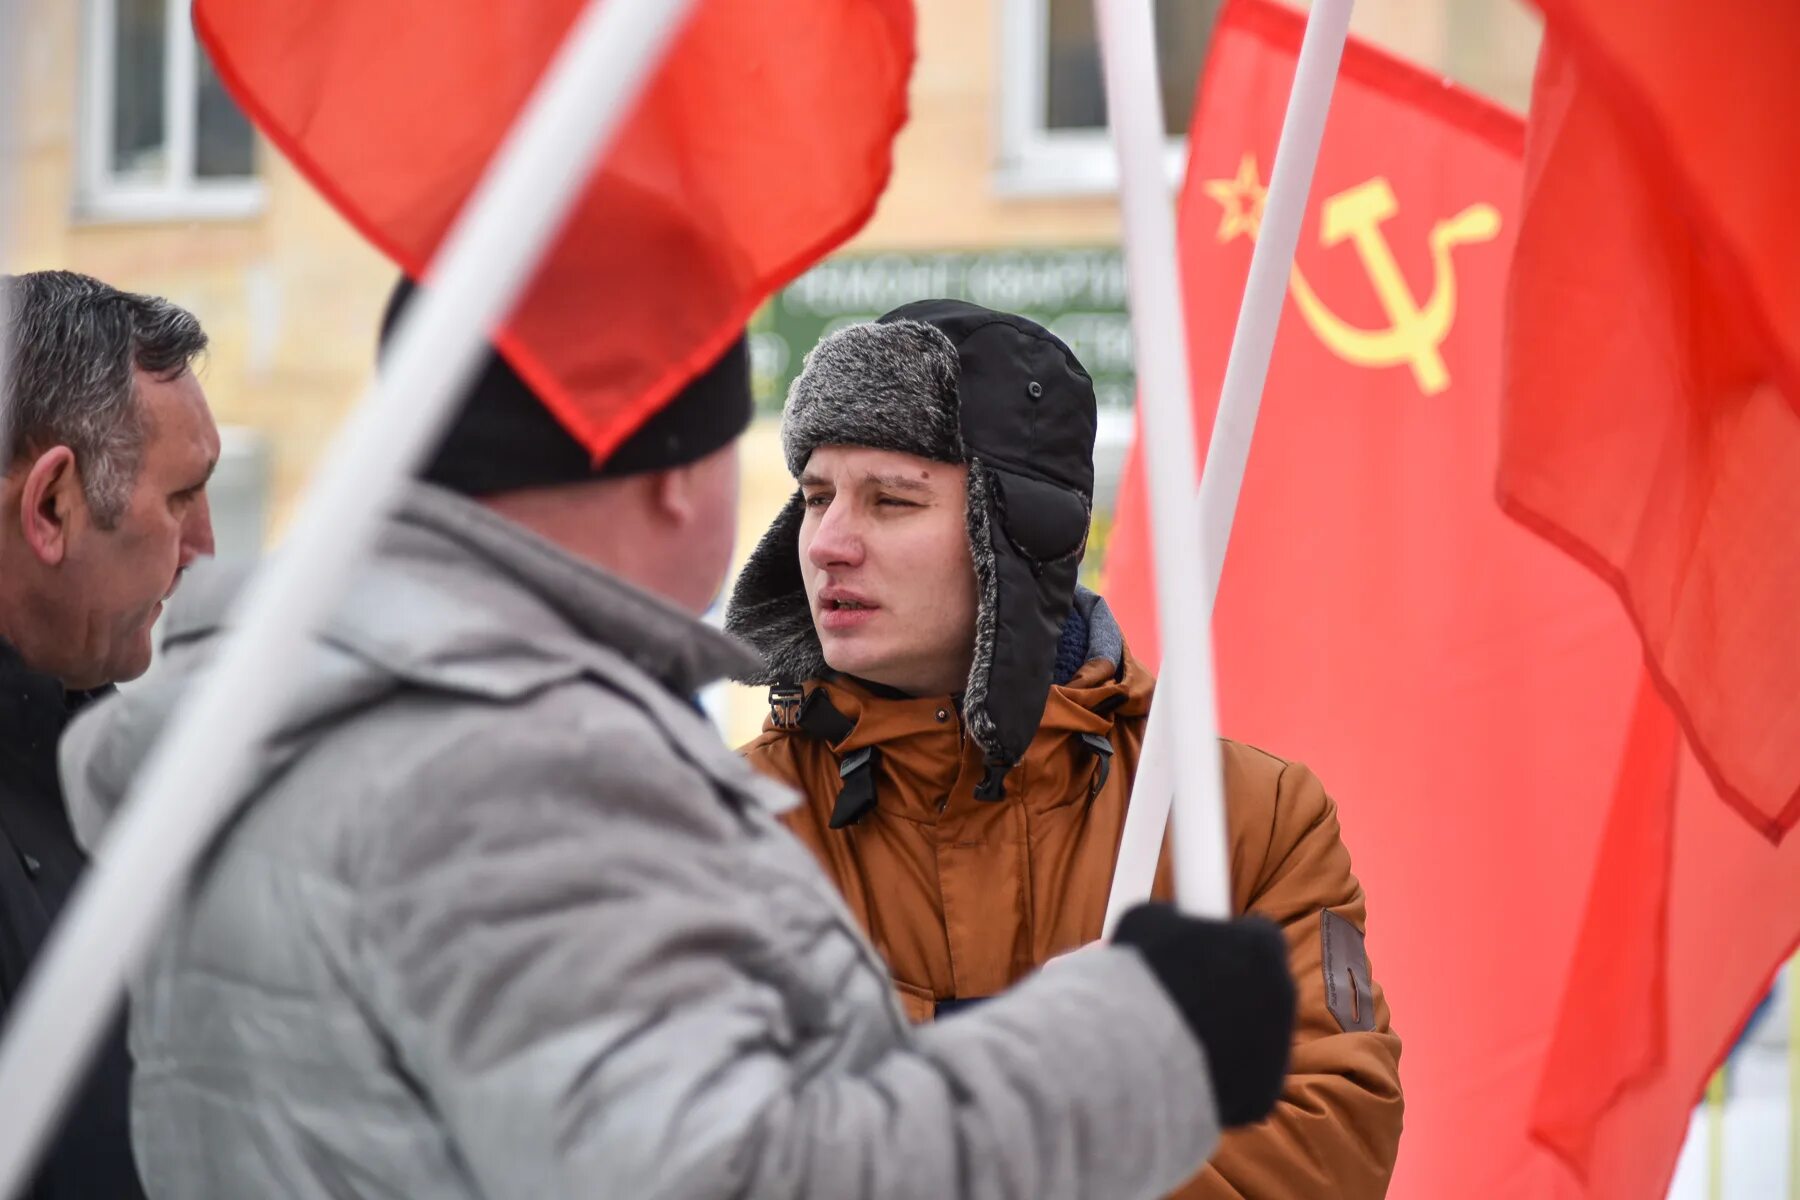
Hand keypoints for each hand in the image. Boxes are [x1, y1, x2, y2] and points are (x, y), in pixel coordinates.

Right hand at [1111, 903, 1295, 1126]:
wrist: (1135, 1055)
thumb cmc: (1141, 979)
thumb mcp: (1147, 921)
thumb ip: (1176, 922)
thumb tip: (1174, 924)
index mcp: (1261, 946)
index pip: (1258, 936)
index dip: (1229, 943)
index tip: (1205, 951)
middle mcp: (1282, 995)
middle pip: (1262, 987)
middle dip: (1232, 990)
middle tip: (1190, 995)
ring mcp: (1277, 1049)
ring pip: (1256, 1034)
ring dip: (1228, 1032)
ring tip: (1178, 1035)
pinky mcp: (1262, 1094)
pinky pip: (1244, 1078)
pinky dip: (1222, 1075)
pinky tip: (1185, 1069)